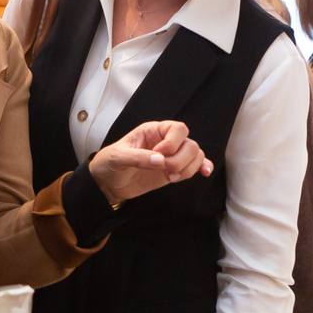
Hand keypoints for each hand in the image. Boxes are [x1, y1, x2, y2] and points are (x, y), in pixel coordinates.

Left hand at [88, 120, 210, 206]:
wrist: (108, 183)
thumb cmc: (110, 163)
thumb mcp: (118, 157)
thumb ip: (139, 157)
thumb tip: (160, 161)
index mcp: (152, 131)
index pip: (177, 129)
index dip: (173, 143)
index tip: (159, 155)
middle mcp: (165, 142)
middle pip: (190, 144)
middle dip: (180, 160)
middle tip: (164, 170)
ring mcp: (171, 157)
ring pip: (195, 156)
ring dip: (188, 168)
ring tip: (170, 177)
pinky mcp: (173, 171)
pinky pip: (194, 166)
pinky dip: (201, 168)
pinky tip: (204, 173)